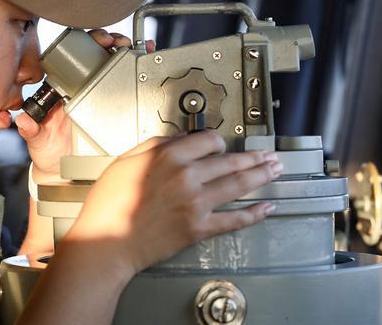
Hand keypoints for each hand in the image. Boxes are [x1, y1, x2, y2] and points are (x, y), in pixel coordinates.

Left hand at [15, 29, 155, 180]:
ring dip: (129, 52)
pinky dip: (140, 70)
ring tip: (139, 47)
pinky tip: (147, 59)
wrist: (66, 173)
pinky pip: (130, 87)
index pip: (75, 57)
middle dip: (112, 42)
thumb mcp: (38, 140)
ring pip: (116, 66)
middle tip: (119, 42)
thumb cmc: (49, 152)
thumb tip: (24, 120)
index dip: (86, 43)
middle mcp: (83, 87)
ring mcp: (102, 96)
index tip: (97, 40)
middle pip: (99, 56)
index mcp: (64, 88)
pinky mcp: (117, 108)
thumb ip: (31, 130)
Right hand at [64, 131, 280, 277]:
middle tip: (267, 155)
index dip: (218, 142)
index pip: (208, 140)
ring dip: (261, 176)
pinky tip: (266, 207)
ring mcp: (196, 204)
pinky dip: (254, 214)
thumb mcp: (125, 161)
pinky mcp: (200, 228)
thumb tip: (179, 139)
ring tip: (274, 170)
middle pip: (230, 161)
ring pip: (238, 185)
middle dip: (253, 157)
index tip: (222, 146)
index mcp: (168, 157)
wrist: (107, 242)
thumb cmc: (109, 204)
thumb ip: (154, 145)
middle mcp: (187, 177)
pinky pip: (234, 219)